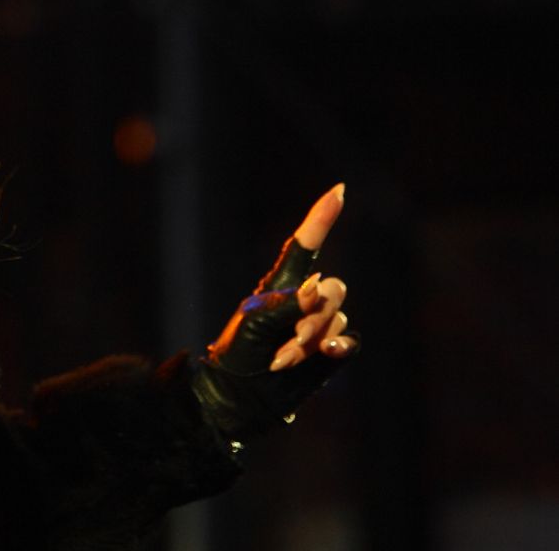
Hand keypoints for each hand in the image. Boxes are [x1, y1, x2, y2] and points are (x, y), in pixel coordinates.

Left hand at [190, 184, 358, 441]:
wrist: (239, 398)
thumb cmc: (238, 354)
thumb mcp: (256, 322)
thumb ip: (290, 304)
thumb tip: (319, 289)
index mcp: (280, 286)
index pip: (305, 245)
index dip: (321, 218)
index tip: (338, 189)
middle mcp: (302, 303)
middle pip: (334, 289)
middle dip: (314, 315)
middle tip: (287, 340)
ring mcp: (316, 328)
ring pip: (339, 319)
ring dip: (313, 339)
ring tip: (284, 358)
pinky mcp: (328, 354)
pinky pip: (350, 342)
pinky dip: (341, 347)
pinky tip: (328, 353)